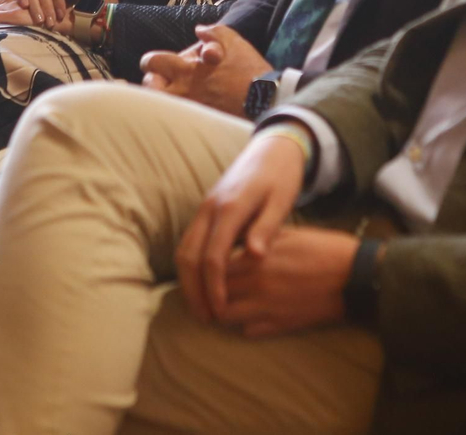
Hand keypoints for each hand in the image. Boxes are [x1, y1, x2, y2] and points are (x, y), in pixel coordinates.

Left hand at [142, 24, 266, 114]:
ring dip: (163, 97)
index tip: (159, 62)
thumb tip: (199, 31)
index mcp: (185, 69)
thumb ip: (212, 32)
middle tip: (165, 80)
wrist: (264, 100)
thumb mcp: (232, 40)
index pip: (151, 62)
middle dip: (153, 81)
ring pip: (159, 105)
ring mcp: (188, 109)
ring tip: (174, 94)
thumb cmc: (247, 69)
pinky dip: (177, 111)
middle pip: (148, 88)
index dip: (152, 60)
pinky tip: (189, 106)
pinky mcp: (198, 123)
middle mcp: (181, 91)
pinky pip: (176, 118)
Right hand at [175, 130, 309, 323]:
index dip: (215, 288)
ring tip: (203, 307)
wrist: (272, 148)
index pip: (213, 257)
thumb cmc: (281, 176)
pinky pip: (189, 242)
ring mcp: (204, 208)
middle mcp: (210, 208)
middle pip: (188, 256)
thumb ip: (267, 228)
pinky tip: (203, 284)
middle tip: (207, 318)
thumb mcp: (282, 200)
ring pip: (184, 250)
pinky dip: (191, 267)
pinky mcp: (205, 211)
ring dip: (188, 281)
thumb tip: (253, 257)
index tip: (222, 312)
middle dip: (194, 291)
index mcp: (230, 208)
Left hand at [217, 227, 359, 336]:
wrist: (354, 276)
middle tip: (209, 288)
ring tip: (224, 305)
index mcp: (257, 258)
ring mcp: (267, 307)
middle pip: (214, 292)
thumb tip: (235, 240)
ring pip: (225, 316)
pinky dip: (244, 325)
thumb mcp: (287, 234)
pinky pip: (248, 332)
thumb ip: (258, 239)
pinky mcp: (280, 325)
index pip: (214, 266)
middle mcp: (256, 284)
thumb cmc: (324, 249)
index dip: (208, 267)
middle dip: (209, 291)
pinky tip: (249, 316)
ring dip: (222, 310)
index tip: (209, 266)